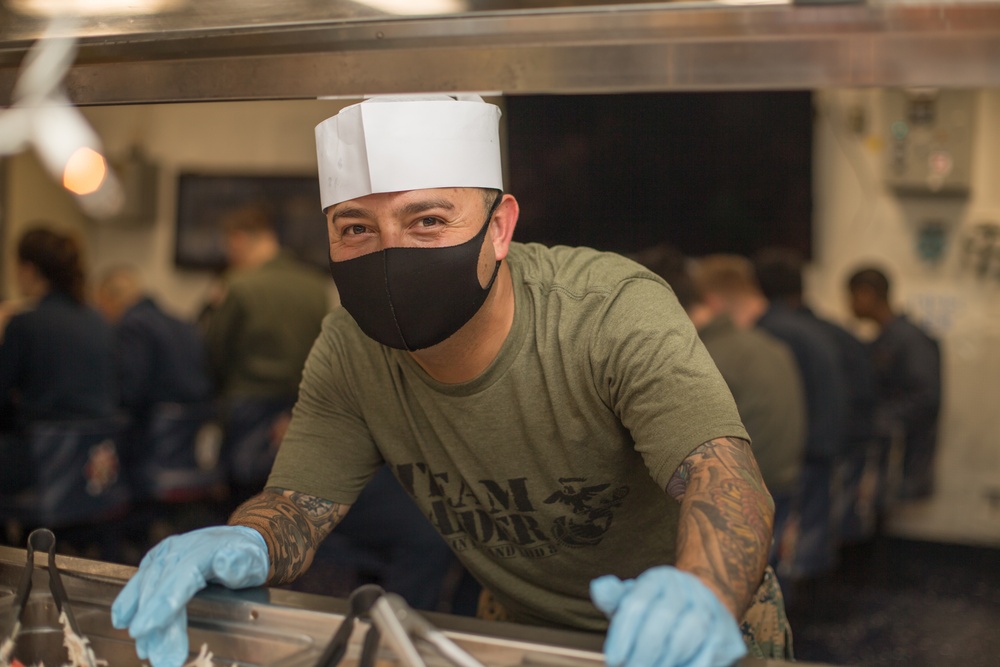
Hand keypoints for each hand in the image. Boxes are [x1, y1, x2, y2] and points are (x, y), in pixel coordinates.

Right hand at [111, 526, 268, 666]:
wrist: (238, 539)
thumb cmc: (246, 557)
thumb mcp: (251, 561)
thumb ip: (238, 565)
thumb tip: (225, 562)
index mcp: (203, 550)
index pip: (180, 577)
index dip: (161, 604)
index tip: (145, 628)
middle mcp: (179, 550)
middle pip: (160, 588)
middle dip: (153, 625)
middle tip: (152, 656)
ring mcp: (165, 554)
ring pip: (146, 587)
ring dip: (141, 619)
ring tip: (144, 650)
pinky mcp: (156, 560)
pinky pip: (139, 581)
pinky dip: (128, 601)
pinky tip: (120, 620)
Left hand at [590, 566, 745, 666]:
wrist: (705, 606)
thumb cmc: (656, 609)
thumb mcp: (633, 601)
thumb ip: (614, 599)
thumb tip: (599, 588)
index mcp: (658, 579)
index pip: (637, 603)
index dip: (623, 634)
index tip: (613, 659)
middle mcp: (686, 588)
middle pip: (664, 617)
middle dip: (645, 650)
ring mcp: (710, 608)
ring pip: (690, 633)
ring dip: (667, 660)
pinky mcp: (727, 634)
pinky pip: (709, 654)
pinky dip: (690, 666)